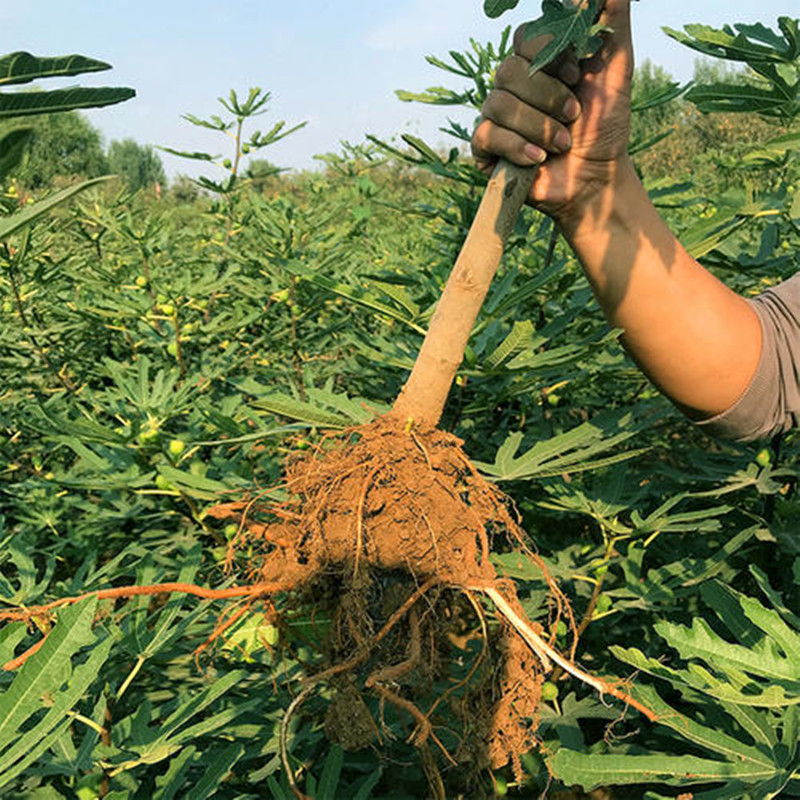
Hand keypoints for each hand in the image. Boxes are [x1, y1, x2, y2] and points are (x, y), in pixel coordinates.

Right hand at [472, 0, 633, 222]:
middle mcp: (513, 86)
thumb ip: (612, 20)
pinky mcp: (486, 149)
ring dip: (538, 126)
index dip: (548, 54)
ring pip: (499, 103)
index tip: (577, 76)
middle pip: (509, 69)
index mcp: (538, 63)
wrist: (596, 179)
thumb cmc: (605, 126)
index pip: (524, 36)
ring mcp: (497, 117)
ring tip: (562, 143)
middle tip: (573, 115)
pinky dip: (517, 147)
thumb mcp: (617, 67)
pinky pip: (486, 134)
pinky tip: (538, 160)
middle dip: (548, 96)